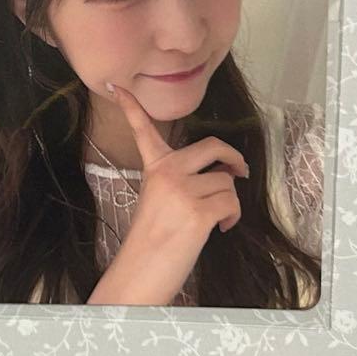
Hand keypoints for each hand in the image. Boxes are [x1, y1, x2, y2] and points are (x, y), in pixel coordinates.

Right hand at [86, 83, 248, 305]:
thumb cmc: (154, 238)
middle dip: (233, 158)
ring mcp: (183, 190)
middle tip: (239, 170)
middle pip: (212, 147)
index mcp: (154, 168)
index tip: (117, 86)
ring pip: (227, 184)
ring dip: (229, 202)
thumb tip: (222, 174)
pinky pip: (232, 204)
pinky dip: (232, 218)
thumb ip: (181, 179)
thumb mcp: (161, 199)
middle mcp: (167, 173)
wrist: (144, 269)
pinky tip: (220, 230)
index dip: (131, 106)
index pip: (142, 130)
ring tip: (215, 220)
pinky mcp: (200, 211)